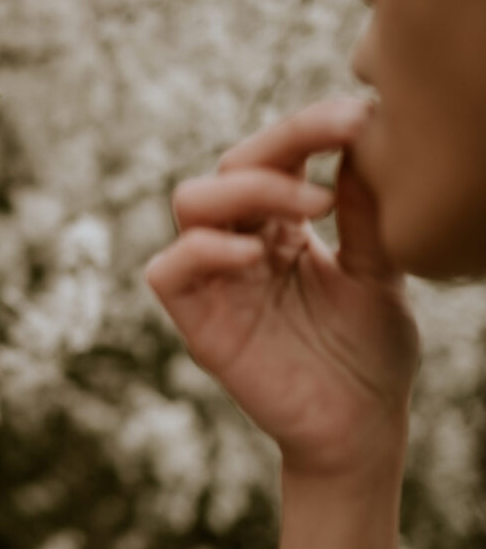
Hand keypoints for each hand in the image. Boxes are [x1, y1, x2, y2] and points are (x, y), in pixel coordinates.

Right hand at [145, 97, 419, 483]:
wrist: (359, 430)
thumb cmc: (369, 355)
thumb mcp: (380, 269)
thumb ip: (364, 211)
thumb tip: (361, 140)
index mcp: (280, 229)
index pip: (273, 158)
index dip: (305, 128)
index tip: (357, 118)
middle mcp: (240, 246)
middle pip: (228, 168)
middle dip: (281, 144)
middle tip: (342, 146)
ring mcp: (215, 282)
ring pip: (191, 203)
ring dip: (247, 189)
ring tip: (311, 207)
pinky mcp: (198, 323)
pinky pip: (169, 271)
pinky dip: (204, 250)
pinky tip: (257, 253)